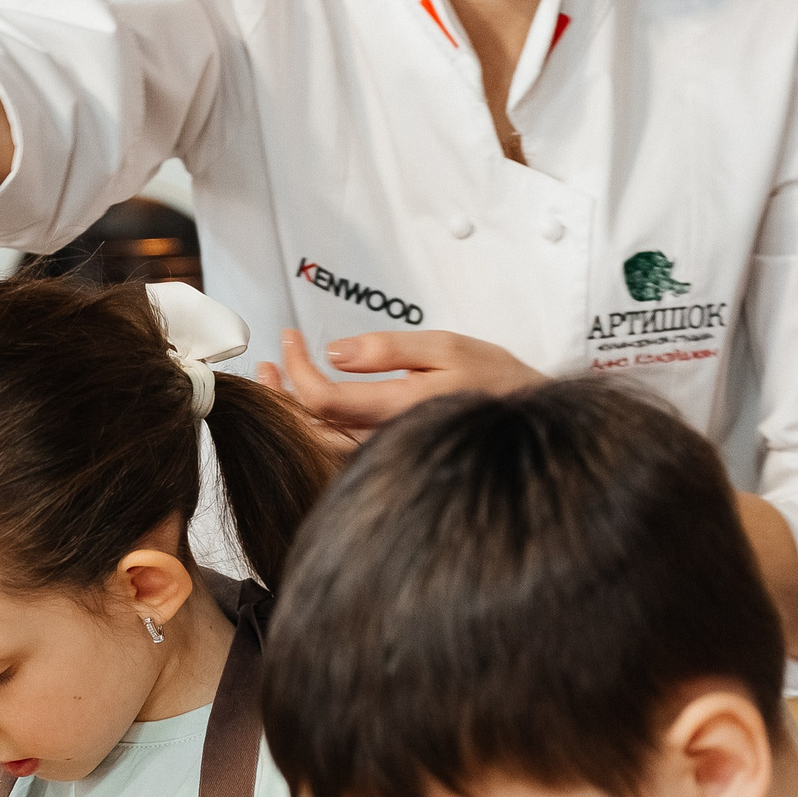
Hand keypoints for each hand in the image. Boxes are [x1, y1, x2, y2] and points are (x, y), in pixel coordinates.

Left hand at [257, 328, 545, 437]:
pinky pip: (337, 451)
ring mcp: (385, 455)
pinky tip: (306, 405)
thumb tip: (334, 353)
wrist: (532, 426)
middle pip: (310, 429)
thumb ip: (389, 349)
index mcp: (397, 409)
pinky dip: (313, 426)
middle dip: (279, 394)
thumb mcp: (447, 349)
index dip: (296, 369)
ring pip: (320, 444)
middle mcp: (385, 440)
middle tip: (266, 363)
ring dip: (291, 411)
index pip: (323, 399)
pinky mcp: (388, 460)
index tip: (290, 336)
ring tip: (275, 378)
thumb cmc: (495, 382)